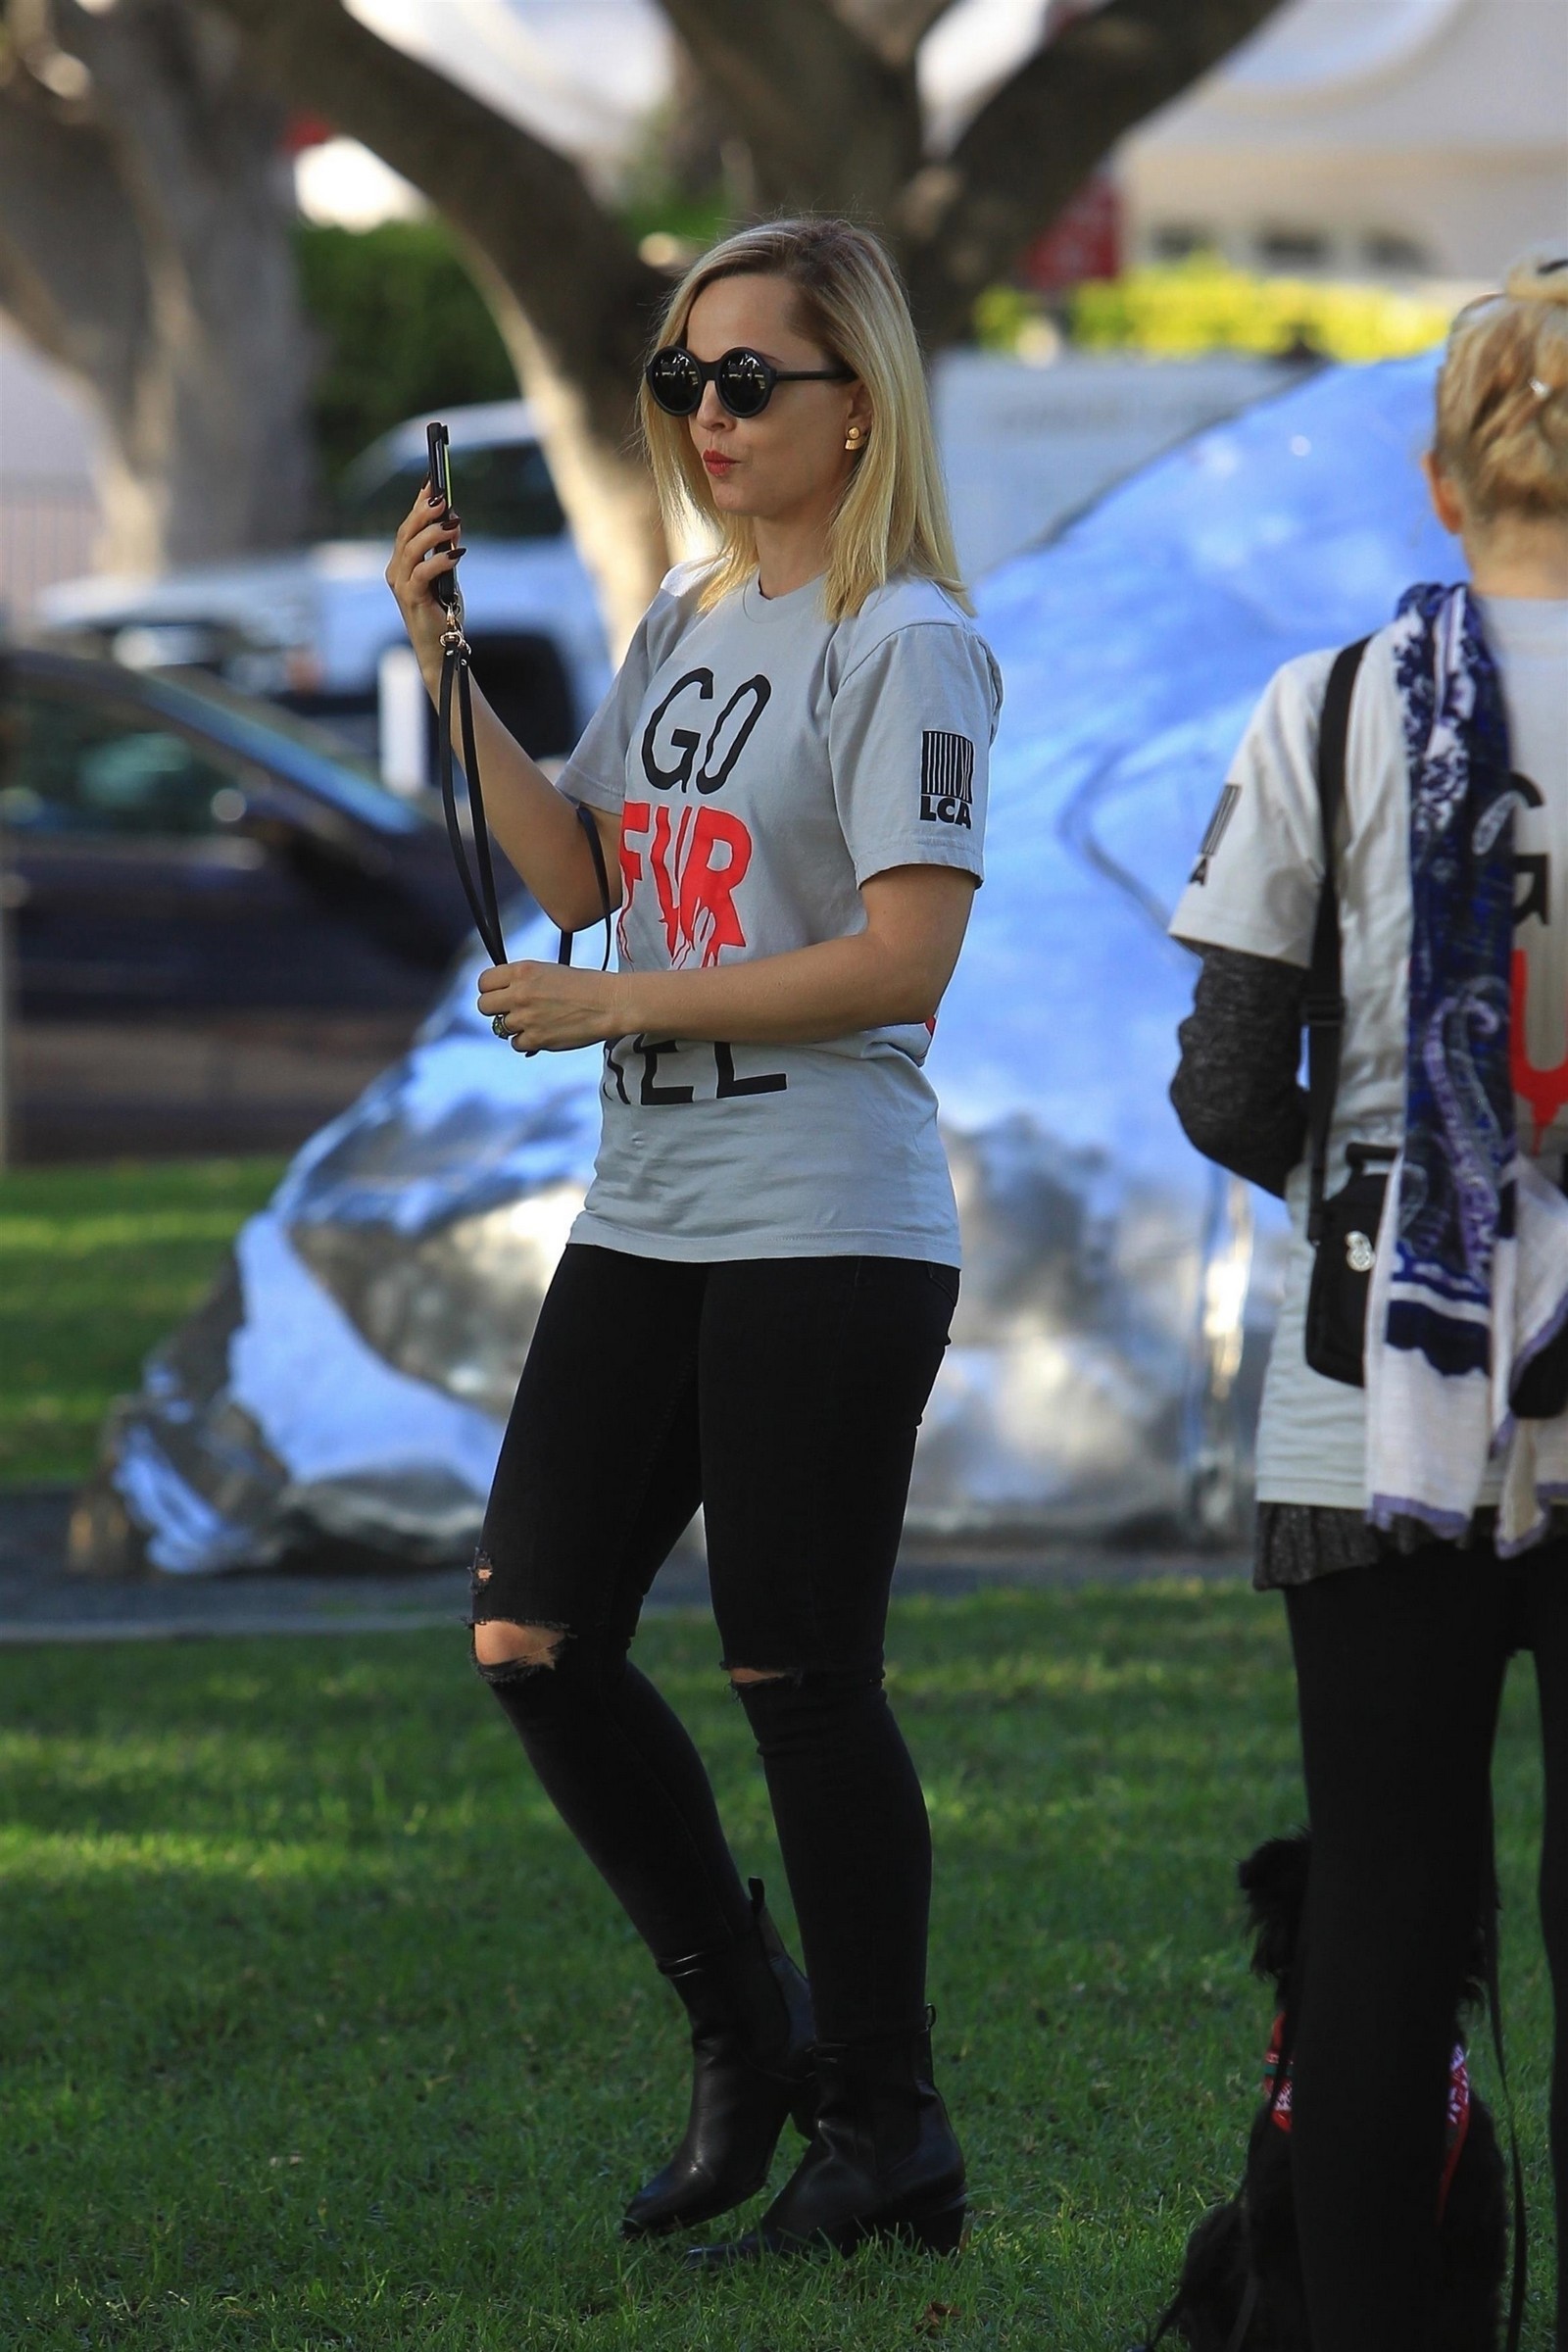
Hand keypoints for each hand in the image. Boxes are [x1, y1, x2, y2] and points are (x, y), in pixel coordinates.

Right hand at [385, 481, 466, 675]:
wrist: (441, 650)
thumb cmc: (443, 615)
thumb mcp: (448, 577)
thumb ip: (446, 551)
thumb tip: (454, 521)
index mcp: (401, 565)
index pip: (408, 528)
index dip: (418, 504)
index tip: (432, 483)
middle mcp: (396, 572)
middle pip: (406, 533)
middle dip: (424, 512)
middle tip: (443, 498)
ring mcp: (401, 586)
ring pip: (411, 548)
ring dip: (433, 532)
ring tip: (453, 522)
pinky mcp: (411, 599)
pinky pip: (423, 572)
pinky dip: (440, 560)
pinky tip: (457, 553)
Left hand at [478, 960, 626, 1052]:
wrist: (609, 1003)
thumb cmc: (584, 985)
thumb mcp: (548, 971)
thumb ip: (522, 981)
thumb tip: (503, 994)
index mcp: (522, 971)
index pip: (484, 982)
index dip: (490, 989)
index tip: (498, 993)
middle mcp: (520, 994)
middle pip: (484, 1006)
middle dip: (495, 1009)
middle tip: (510, 1010)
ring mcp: (526, 1018)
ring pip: (500, 1027)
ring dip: (513, 1026)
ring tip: (534, 1020)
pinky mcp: (536, 1039)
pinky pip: (516, 1044)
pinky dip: (526, 1041)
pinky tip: (542, 1032)